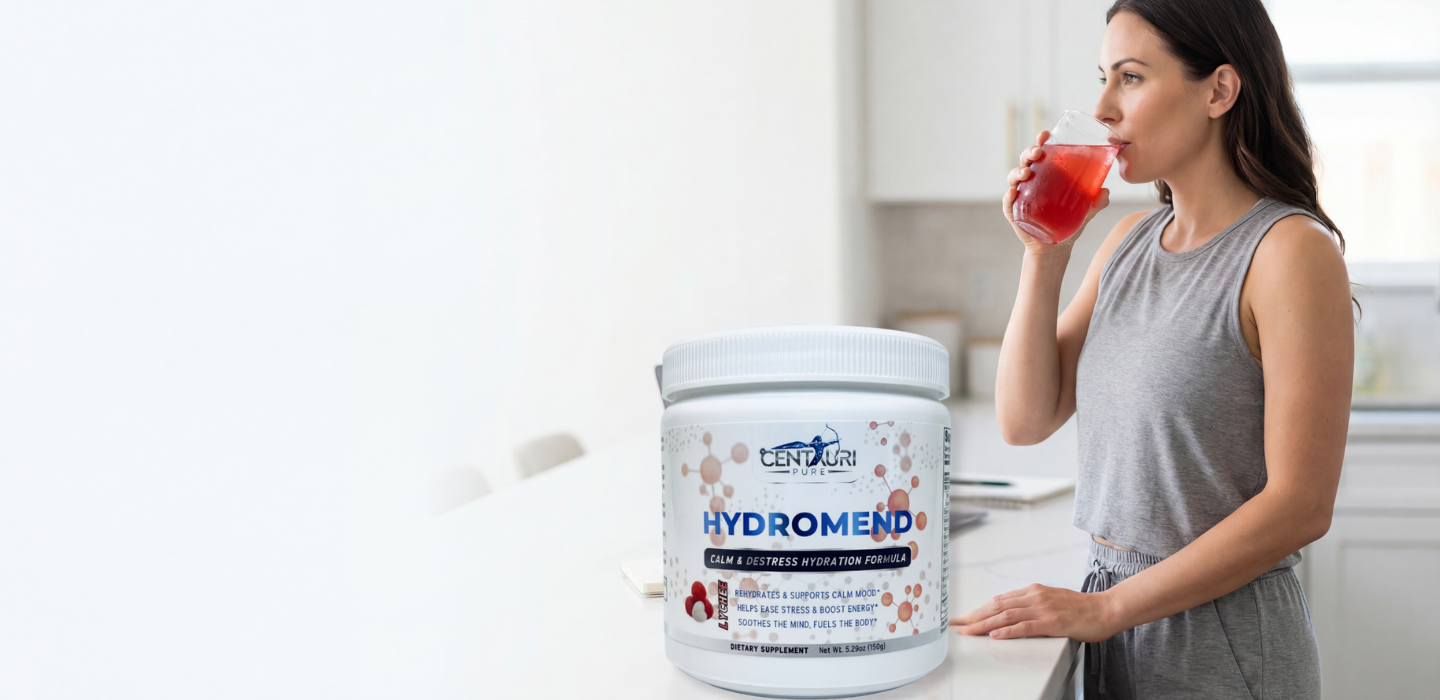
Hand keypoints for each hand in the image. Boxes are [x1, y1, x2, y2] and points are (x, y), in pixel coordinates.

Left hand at [949, 583, 1119, 642]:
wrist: (1106, 610)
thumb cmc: (1081, 610)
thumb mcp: (1051, 602)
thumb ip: (1032, 606)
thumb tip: (1012, 615)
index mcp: (1033, 591)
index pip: (999, 600)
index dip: (978, 609)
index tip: (963, 617)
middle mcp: (1035, 596)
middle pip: (997, 606)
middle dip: (974, 616)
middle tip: (956, 625)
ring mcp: (1043, 609)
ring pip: (1006, 616)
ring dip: (984, 624)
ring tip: (968, 631)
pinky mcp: (1052, 622)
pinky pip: (1025, 627)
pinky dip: (1008, 631)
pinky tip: (995, 635)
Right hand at [1002, 131, 1110, 255]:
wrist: (1056, 249)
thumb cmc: (1068, 224)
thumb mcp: (1086, 212)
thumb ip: (1096, 202)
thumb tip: (1105, 191)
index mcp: (1047, 176)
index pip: (1042, 154)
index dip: (1041, 142)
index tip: (1045, 135)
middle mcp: (1032, 183)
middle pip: (1026, 161)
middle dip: (1029, 153)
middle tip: (1037, 152)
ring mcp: (1021, 197)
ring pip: (1014, 178)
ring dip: (1018, 172)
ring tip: (1027, 172)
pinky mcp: (1014, 212)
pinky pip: (1008, 202)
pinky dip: (1009, 196)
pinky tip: (1014, 192)